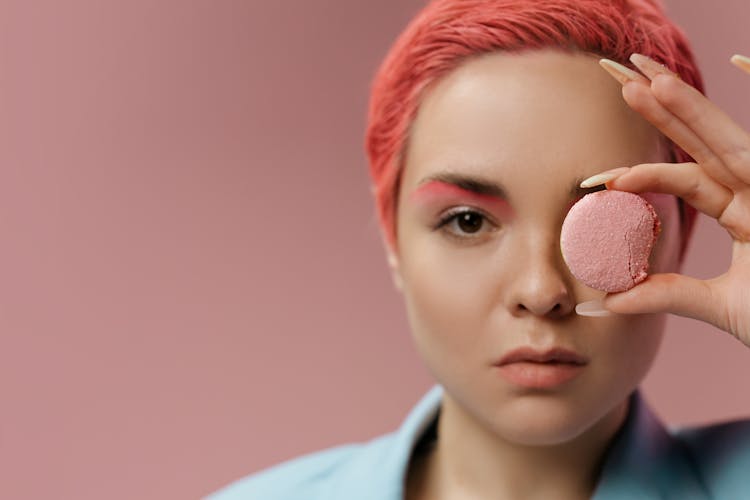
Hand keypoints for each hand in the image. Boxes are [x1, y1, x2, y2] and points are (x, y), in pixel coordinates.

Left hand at [585, 53, 749, 345]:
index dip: (646, 175)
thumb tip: (607, 302)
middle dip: (668, 114)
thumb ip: (668, 295)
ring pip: (730, 141)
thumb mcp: (721, 305)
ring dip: (692, 109)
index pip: (688, 181)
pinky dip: (737, 115)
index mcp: (745, 214)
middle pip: (706, 145)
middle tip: (626, 83)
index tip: (601, 180)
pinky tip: (733, 69)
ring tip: (651, 82)